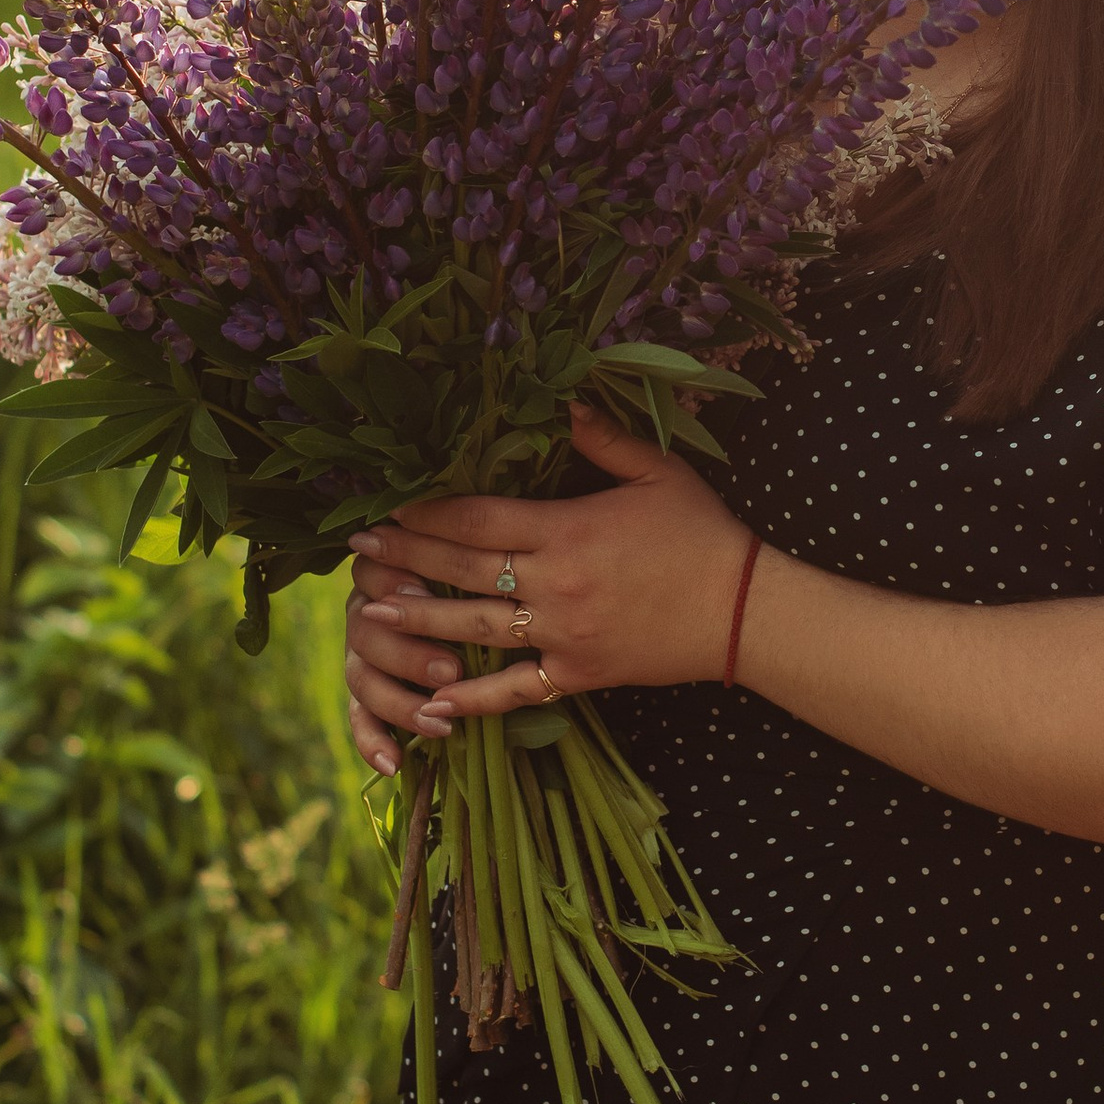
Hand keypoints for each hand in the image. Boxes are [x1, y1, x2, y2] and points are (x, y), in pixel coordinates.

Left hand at [342, 403, 752, 768]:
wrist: (745, 613)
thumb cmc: (703, 534)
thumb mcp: (658, 472)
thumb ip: (603, 437)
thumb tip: (562, 400)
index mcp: (567, 529)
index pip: (478, 517)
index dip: (427, 510)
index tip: (388, 503)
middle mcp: (554, 584)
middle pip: (462, 569)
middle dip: (406, 555)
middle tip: (359, 548)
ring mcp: (563, 635)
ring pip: (474, 628)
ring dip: (418, 618)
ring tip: (372, 610)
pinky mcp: (578, 675)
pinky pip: (516, 690)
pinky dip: (474, 701)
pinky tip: (434, 704)